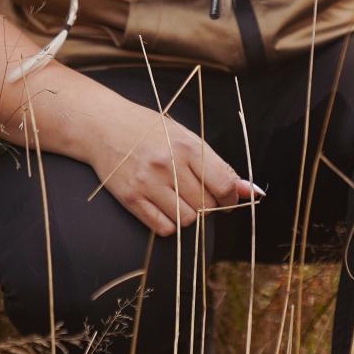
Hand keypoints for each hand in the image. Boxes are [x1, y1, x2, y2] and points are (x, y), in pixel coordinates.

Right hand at [89, 95, 260, 236]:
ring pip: (187, 220)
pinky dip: (169, 224)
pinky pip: (163, 227)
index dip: (230, 198)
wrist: (103, 125)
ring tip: (179, 199)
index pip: (224, 185)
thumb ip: (217, 165)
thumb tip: (250, 191)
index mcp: (187, 146)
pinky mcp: (130, 197)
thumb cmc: (149, 130)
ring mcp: (148, 182)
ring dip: (188, 215)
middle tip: (199, 196)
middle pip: (206, 206)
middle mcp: (169, 165)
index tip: (226, 199)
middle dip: (209, 207)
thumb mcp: (186, 137)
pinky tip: (164, 208)